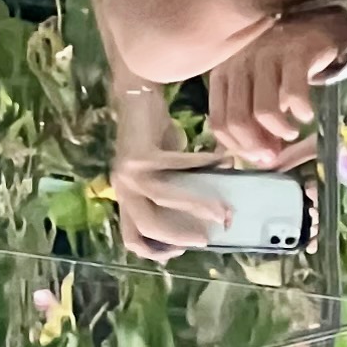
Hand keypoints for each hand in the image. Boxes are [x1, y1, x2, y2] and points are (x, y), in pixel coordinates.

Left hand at [110, 143, 248, 259]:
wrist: (136, 95)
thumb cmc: (153, 134)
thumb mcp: (161, 170)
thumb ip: (176, 189)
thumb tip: (211, 210)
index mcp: (126, 196)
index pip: (132, 237)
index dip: (155, 251)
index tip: (180, 252)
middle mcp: (123, 188)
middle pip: (148, 225)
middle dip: (179, 236)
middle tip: (206, 239)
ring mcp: (131, 171)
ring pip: (165, 199)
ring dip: (196, 206)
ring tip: (221, 210)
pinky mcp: (142, 152)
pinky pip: (180, 164)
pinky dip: (205, 163)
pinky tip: (223, 160)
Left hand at [207, 10, 344, 166]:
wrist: (314, 24)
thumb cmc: (281, 63)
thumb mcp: (259, 89)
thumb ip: (254, 121)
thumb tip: (262, 159)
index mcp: (223, 73)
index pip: (218, 121)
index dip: (238, 146)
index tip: (259, 156)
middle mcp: (239, 61)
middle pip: (237, 119)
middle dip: (257, 144)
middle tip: (275, 153)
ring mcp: (265, 54)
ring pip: (263, 110)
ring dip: (280, 130)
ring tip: (292, 132)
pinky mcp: (294, 51)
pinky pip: (294, 94)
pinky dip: (302, 112)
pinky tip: (307, 114)